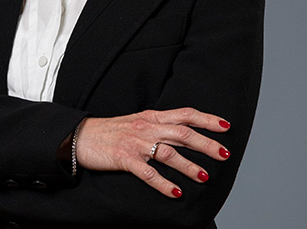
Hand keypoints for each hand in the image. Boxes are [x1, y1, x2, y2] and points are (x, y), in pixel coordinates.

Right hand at [76, 108, 230, 197]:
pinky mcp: (125, 159)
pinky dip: (163, 183)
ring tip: (204, 176)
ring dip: (188, 165)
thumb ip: (159, 126)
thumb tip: (184, 133)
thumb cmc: (111, 131)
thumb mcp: (137, 122)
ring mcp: (136, 143)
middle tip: (225, 153)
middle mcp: (147, 128)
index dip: (205, 119)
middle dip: (206, 144)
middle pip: (182, 133)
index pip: (184, 114)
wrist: (81, 136)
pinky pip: (148, 173)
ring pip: (168, 153)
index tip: (225, 126)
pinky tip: (175, 192)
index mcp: (151, 117)